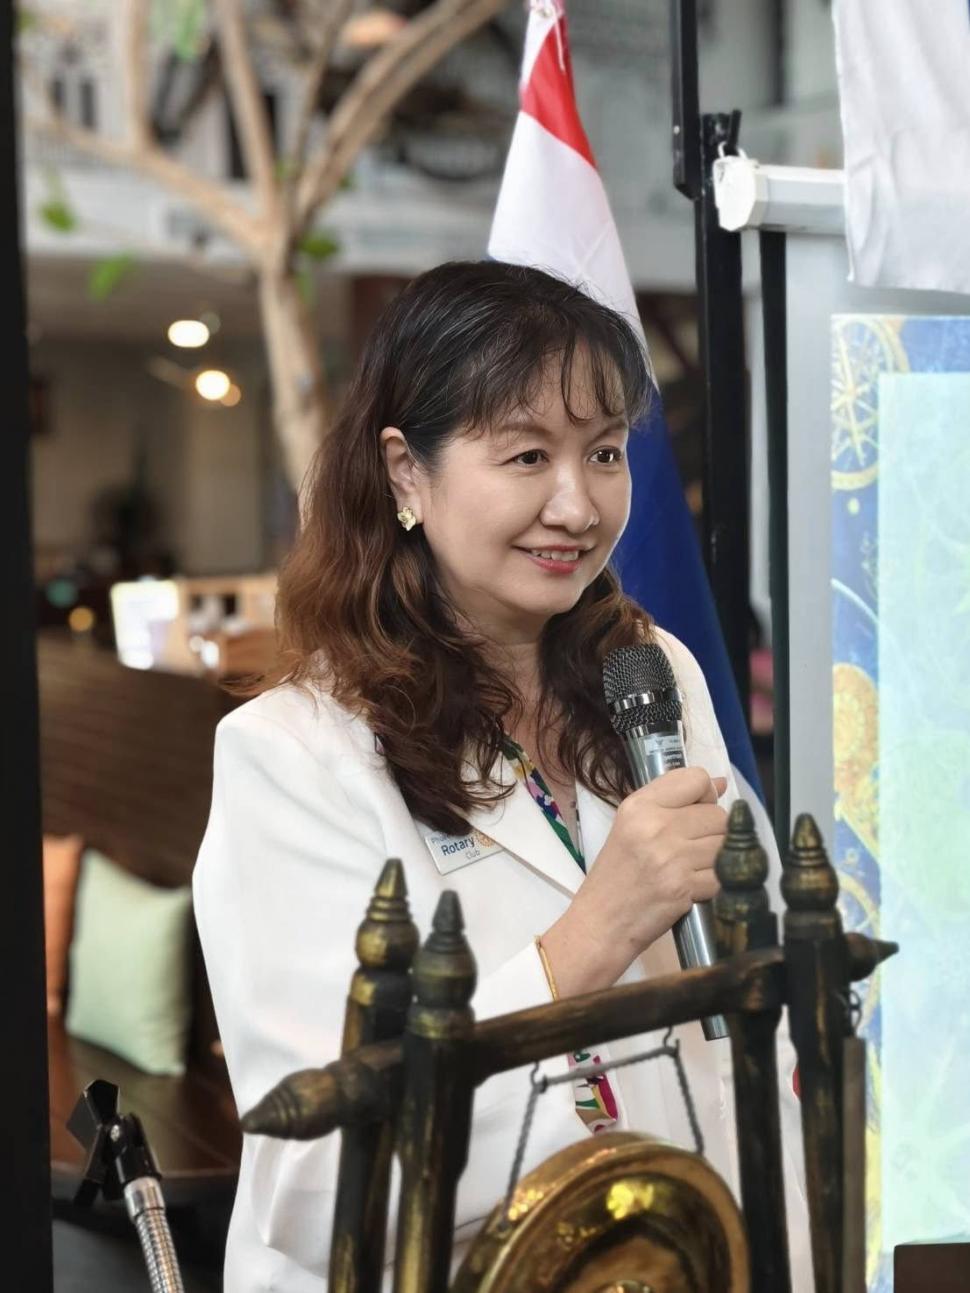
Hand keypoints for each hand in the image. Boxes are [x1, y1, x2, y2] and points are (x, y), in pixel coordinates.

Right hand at [540, 768, 727, 997]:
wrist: (601, 923)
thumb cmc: (616, 874)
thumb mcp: (631, 826)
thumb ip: (673, 801)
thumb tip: (720, 784)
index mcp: (639, 805)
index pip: (696, 779)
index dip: (705, 794)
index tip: (696, 810)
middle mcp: (656, 826)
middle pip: (717, 815)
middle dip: (714, 831)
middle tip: (693, 847)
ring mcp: (672, 858)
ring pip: (725, 844)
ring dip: (717, 858)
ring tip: (694, 866)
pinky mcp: (684, 887)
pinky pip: (722, 875)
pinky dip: (714, 883)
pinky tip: (693, 886)